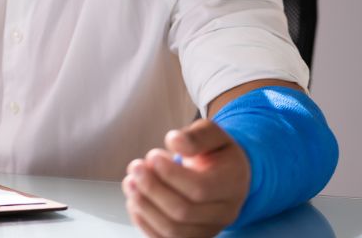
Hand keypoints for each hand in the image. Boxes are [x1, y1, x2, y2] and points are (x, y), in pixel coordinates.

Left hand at [122, 119, 249, 237]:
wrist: (227, 175)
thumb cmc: (217, 154)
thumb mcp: (212, 134)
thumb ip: (195, 136)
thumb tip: (174, 141)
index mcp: (231, 184)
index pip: (200, 189)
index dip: (170, 175)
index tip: (152, 156)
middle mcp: (223, 212)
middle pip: (183, 212)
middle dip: (152, 189)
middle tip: (136, 168)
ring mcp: (208, 229)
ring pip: (173, 230)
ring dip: (145, 207)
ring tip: (130, 183)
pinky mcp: (192, 237)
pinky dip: (145, 223)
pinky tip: (134, 202)